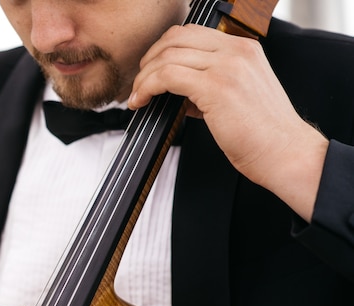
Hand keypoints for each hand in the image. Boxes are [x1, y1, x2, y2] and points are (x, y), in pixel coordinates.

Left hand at [128, 24, 327, 221]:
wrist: (285, 153)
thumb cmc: (264, 134)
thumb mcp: (240, 96)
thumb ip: (211, 85)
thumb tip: (181, 90)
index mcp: (244, 49)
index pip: (192, 33)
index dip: (164, 49)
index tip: (152, 69)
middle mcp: (237, 51)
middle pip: (176, 37)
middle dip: (150, 59)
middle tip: (139, 82)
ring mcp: (227, 67)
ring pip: (168, 56)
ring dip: (144, 77)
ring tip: (138, 96)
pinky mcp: (216, 87)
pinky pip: (167, 76)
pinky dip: (147, 87)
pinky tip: (143, 101)